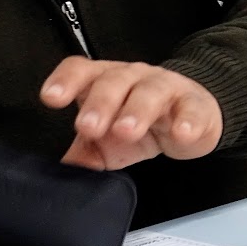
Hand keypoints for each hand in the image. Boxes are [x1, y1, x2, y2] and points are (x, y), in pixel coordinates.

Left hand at [42, 58, 221, 169]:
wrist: (190, 117)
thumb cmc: (141, 123)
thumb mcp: (107, 143)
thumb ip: (83, 155)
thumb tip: (58, 175)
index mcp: (105, 82)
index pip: (82, 70)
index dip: (66, 80)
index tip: (51, 98)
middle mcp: (133, 78)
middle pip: (114, 80)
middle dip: (100, 102)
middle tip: (88, 126)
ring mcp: (166, 88)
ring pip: (150, 92)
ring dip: (137, 110)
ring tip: (126, 130)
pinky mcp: (195, 105)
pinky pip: (191, 109)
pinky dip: (187, 121)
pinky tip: (181, 133)